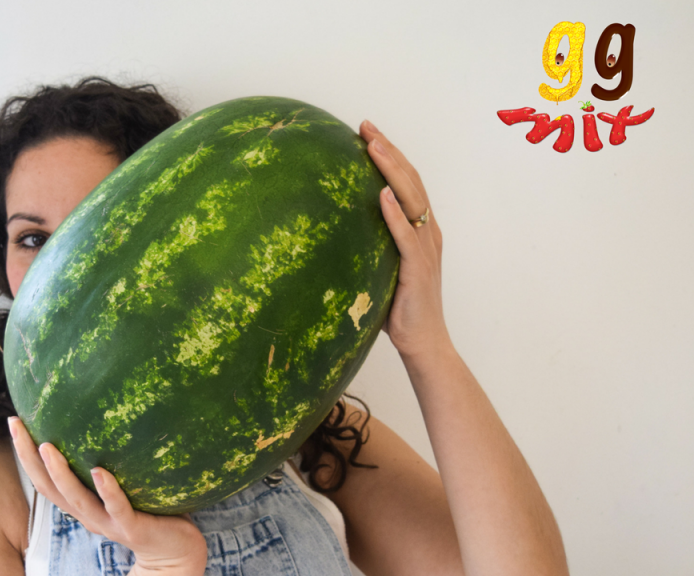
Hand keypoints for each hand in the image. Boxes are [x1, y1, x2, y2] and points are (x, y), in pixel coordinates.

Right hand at [8, 417, 207, 574]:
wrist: (174, 551)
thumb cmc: (151, 511)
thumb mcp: (125, 483)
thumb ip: (114, 457)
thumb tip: (111, 412)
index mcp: (82, 504)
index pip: (44, 478)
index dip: (26, 453)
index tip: (15, 422)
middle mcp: (88, 514)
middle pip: (49, 487)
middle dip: (29, 457)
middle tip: (17, 427)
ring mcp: (108, 522)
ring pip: (76, 498)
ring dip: (59, 473)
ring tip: (47, 447)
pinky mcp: (131, 527)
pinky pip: (117, 507)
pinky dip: (106, 490)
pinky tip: (99, 471)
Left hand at [359, 120, 452, 361]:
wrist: (424, 343)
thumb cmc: (400, 310)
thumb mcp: (380, 270)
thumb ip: (367, 248)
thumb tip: (331, 235)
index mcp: (421, 231)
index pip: (408, 184)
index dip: (391, 156)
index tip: (367, 133)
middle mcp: (428, 233)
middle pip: (411, 182)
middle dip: (389, 151)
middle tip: (365, 127)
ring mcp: (425, 249)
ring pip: (412, 199)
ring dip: (392, 170)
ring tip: (373, 146)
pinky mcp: (418, 268)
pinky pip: (406, 235)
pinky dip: (395, 212)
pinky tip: (382, 193)